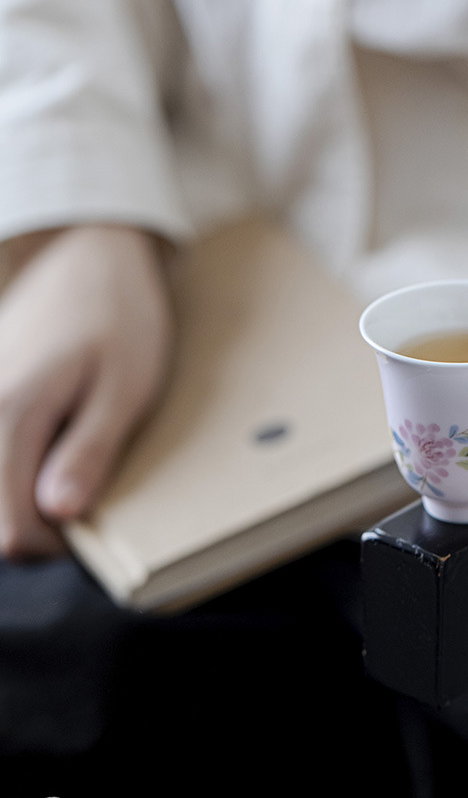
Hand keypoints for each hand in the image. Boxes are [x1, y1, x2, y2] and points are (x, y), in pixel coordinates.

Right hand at [0, 224, 173, 556]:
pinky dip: (18, 465)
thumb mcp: (126, 388)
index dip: (55, 542)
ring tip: (68, 462)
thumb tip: (57, 513)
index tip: (93, 517)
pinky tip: (52, 441)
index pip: (8, 531)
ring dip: (25, 492)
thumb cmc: (119, 317)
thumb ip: (89, 451)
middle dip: (37, 521)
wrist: (90, 255)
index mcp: (9, 414)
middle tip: (86, 489)